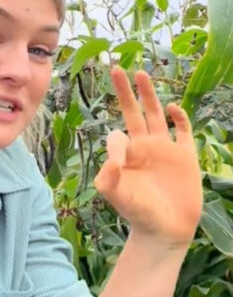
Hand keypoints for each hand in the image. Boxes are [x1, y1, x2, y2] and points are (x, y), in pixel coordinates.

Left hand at [94, 67, 201, 247]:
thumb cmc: (138, 213)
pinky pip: (183, 130)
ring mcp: (165, 149)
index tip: (121, 160)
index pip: (117, 134)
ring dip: (149, 94)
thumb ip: (109, 174)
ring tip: (141, 73)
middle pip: (134, 112)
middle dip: (125, 91)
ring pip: (156, 114)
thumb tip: (112, 150)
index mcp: (126, 155)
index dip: (117, 141)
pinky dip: (179, 118)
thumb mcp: (117, 195)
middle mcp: (144, 147)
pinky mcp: (186, 155)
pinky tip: (173, 107)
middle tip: (116, 67)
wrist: (165, 229)